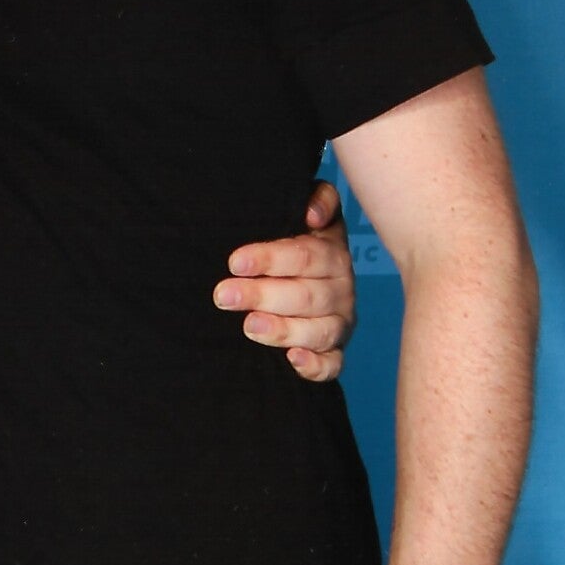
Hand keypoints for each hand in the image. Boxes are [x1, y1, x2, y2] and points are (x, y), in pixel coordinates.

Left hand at [213, 180, 355, 380]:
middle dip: (262, 295)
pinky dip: (316, 366)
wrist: (306, 270)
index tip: (234, 262)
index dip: (270, 258)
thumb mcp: (301, 210)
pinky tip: (292, 361)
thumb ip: (317, 198)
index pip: (304, 255)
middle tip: (224, 295)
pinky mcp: (335, 350)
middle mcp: (341, 288)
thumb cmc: (293, 236)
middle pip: (306, 295)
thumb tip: (312, 214)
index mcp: (332, 251)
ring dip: (283, 330)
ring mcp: (340, 321)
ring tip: (248, 327)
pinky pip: (333, 364)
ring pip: (319, 330)